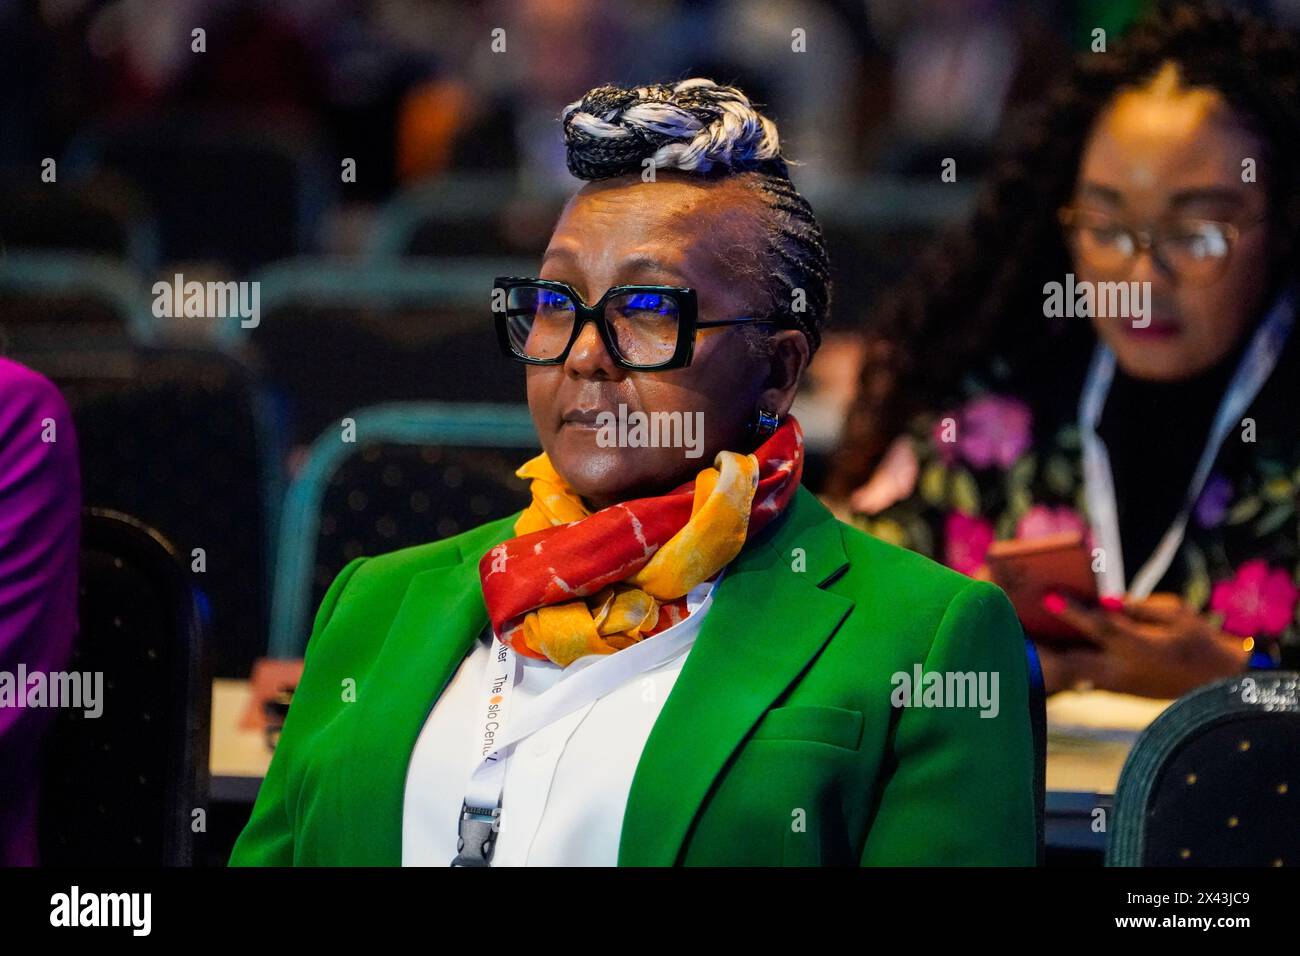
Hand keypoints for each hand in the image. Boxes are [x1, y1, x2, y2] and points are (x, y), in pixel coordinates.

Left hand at [1035, 592, 1252, 698]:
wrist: (1216, 684)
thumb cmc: (1198, 641)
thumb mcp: (1177, 614)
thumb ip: (1139, 607)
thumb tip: (1103, 601)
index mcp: (1142, 648)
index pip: (1103, 628)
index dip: (1076, 613)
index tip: (1049, 598)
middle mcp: (1123, 671)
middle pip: (1072, 662)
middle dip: (1042, 648)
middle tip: (1015, 629)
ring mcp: (1116, 685)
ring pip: (1070, 675)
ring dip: (1045, 659)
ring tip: (1018, 640)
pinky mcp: (1113, 690)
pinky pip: (1077, 678)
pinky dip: (1058, 665)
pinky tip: (1040, 650)